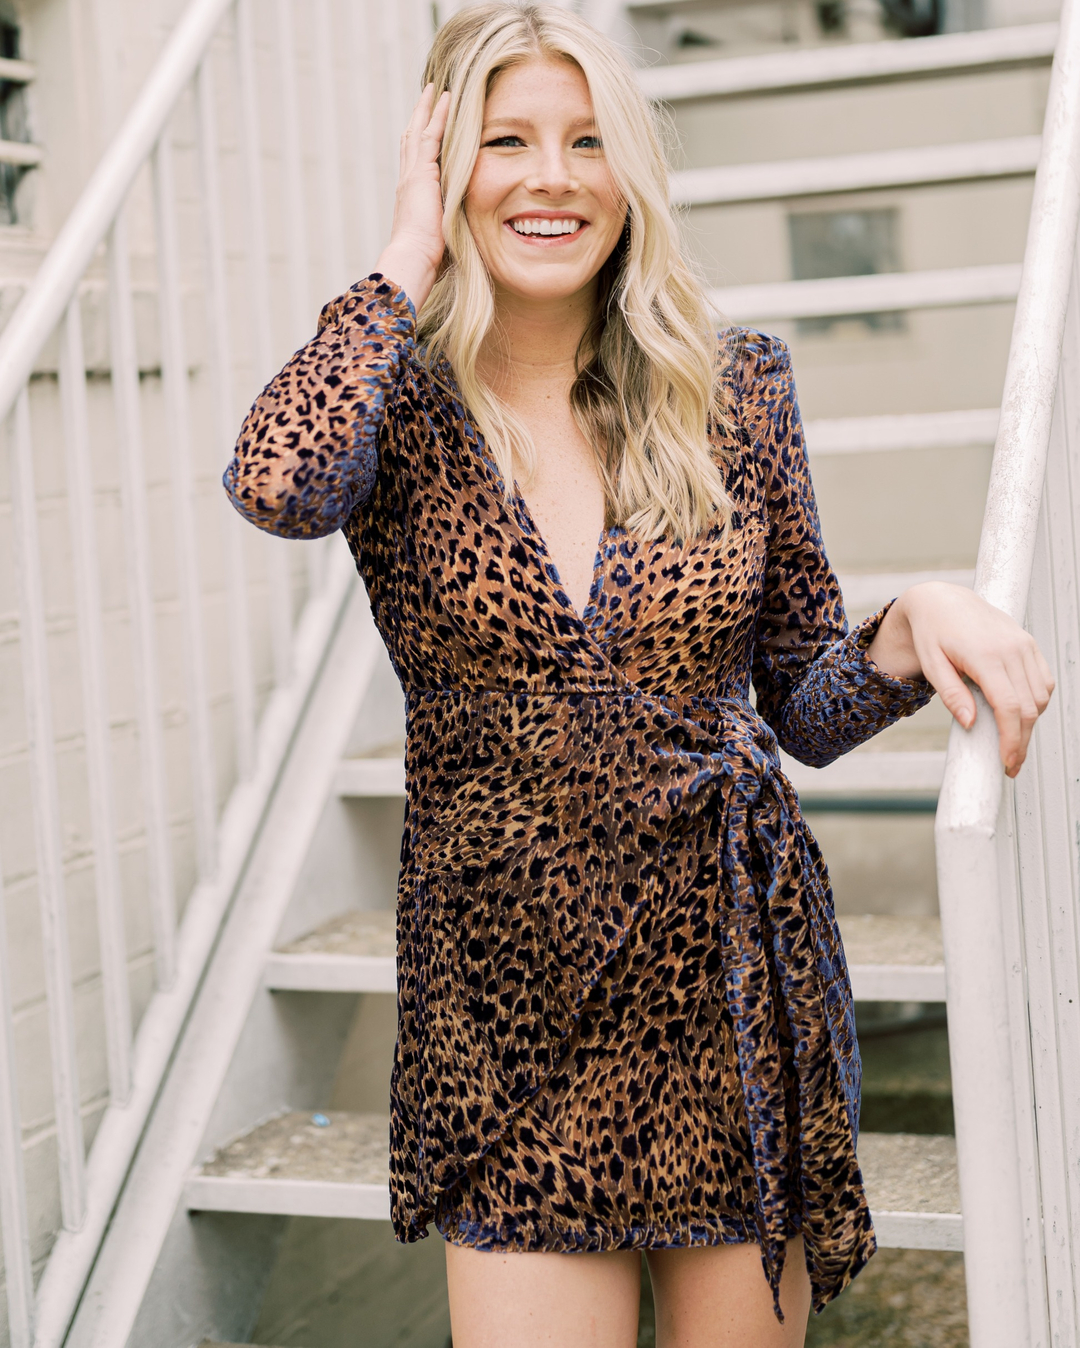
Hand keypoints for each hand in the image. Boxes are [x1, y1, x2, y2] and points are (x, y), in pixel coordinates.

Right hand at [375, 84, 449, 312]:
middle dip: (420, 117)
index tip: (426, 127)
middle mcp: (408, 181)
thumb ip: (450, 229)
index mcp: (412, 197)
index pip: (416, 162)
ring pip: (419, 131)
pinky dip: (437, 115)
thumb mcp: (442, 238)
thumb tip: (467, 239)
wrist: (414, 259)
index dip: (421, 142)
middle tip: (427, 96)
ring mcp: (412, 174)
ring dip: (427, 109)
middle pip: (412, 140)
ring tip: (435, 89)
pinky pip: (430, 135)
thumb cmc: (428, 260)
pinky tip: (445, 99)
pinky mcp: (421, 172)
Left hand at [865, 581, 1054, 776]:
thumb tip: (970, 723)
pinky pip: (1044, 680)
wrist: (943, 600)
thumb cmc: (932, 632)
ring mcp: (1024, 645)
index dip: (1011, 739)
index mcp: (985, 654)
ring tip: (1012, 740)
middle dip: (1023, 740)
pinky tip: (1020, 714)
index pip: (1008, 706)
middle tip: (1010, 763)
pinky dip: (1037, 702)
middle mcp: (1011, 648)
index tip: (1007, 762)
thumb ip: (950, 694)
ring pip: (1041, 696)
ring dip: (1031, 723)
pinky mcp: (1029, 644)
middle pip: (1029, 707)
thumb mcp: (931, 664)